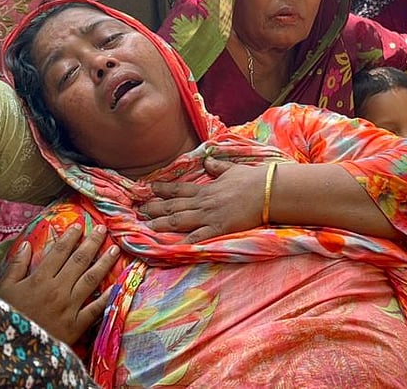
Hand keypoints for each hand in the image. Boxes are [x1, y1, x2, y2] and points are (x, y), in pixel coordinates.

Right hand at [0, 225, 118, 345]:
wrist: (13, 351)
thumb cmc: (7, 317)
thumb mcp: (4, 289)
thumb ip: (16, 266)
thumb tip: (27, 244)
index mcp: (40, 279)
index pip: (59, 252)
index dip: (70, 237)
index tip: (80, 225)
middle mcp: (58, 290)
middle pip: (79, 261)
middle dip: (92, 243)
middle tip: (103, 229)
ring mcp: (69, 307)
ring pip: (91, 280)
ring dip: (104, 263)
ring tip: (115, 250)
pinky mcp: (76, 325)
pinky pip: (95, 309)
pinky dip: (107, 297)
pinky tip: (117, 285)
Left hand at [140, 159, 271, 242]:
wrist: (267, 190)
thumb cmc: (252, 179)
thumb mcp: (232, 170)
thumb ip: (218, 167)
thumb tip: (208, 160)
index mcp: (206, 189)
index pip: (179, 189)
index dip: (162, 190)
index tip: (148, 189)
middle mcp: (203, 202)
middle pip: (173, 206)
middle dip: (155, 209)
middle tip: (139, 211)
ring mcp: (209, 216)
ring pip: (179, 220)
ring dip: (161, 224)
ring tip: (146, 227)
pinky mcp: (218, 228)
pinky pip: (197, 236)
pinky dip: (184, 241)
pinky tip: (171, 246)